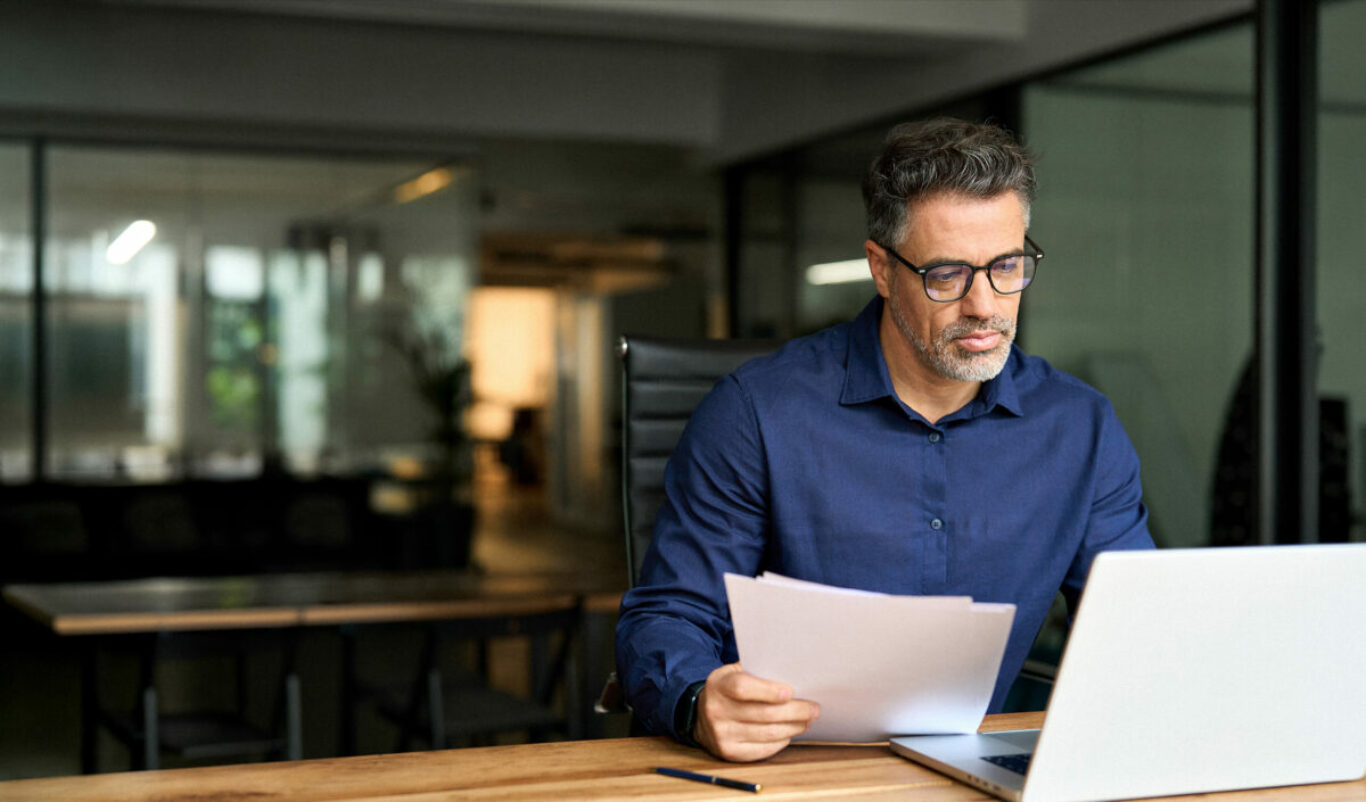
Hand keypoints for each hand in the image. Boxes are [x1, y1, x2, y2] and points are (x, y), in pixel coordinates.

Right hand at [693, 662, 819, 761]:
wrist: (701, 715)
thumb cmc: (728, 689)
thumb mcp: (734, 672)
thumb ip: (757, 672)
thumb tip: (795, 675)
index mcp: (718, 685)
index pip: (743, 688)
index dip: (768, 691)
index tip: (790, 692)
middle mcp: (717, 711)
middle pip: (763, 714)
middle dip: (795, 712)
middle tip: (814, 708)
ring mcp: (722, 734)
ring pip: (768, 733)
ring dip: (793, 727)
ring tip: (808, 720)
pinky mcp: (730, 752)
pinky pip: (764, 748)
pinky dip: (782, 740)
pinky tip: (791, 732)